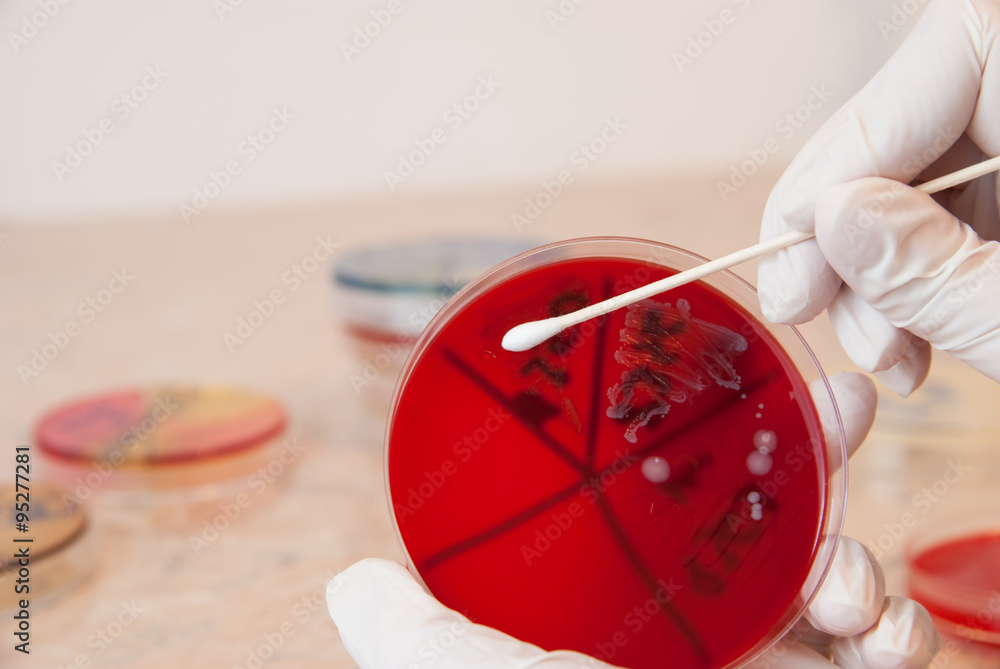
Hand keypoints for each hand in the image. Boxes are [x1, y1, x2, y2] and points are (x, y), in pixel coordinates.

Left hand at [327, 374, 939, 667]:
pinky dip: (900, 632)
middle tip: (842, 408)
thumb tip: (349, 583)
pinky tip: (877, 628)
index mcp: (630, 611)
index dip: (724, 440)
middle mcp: (705, 631)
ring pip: (841, 576)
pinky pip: (891, 651)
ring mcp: (774, 664)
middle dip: (815, 457)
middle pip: (774, 519)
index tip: (751, 385)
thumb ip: (409, 633)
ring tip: (840, 580)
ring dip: (855, 556)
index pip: (685, 502)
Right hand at [759, 0, 999, 395]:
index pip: (933, 66)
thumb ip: (938, 271)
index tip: (800, 256)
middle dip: (846, 231)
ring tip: (884, 355)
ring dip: (871, 272)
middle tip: (809, 310)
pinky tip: (907, 340)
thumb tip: (832, 222)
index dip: (847, 158)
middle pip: (905, 126)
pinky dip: (909, 280)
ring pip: (912, 178)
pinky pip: (941, 214)